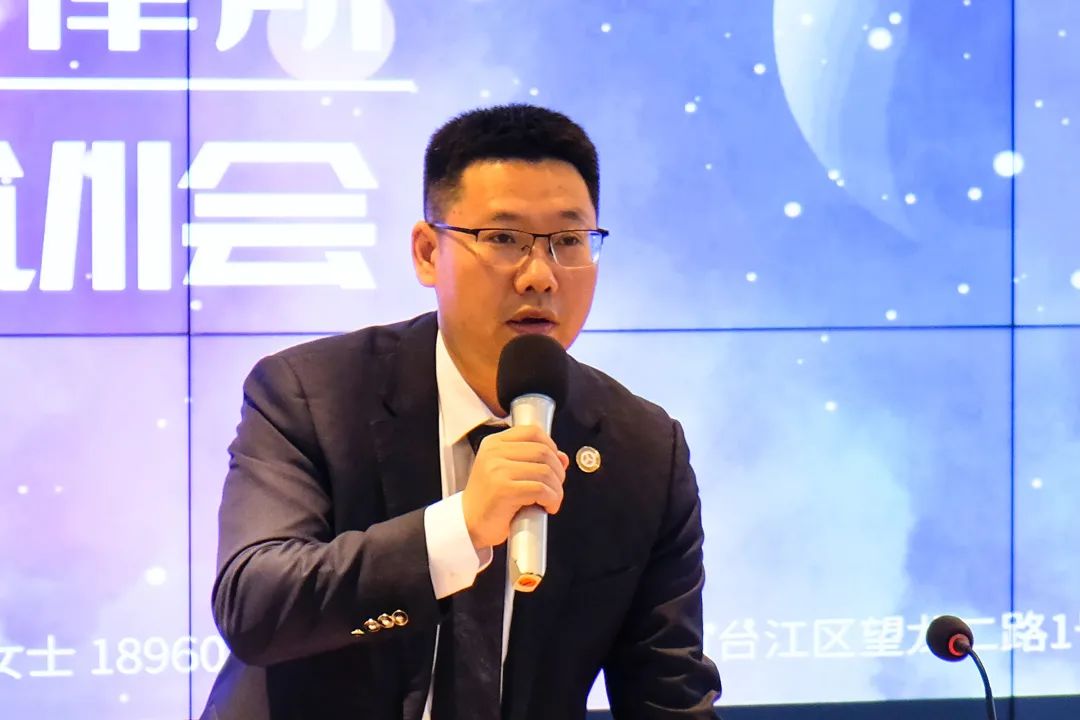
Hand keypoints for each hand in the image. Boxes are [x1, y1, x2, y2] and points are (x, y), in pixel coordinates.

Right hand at [461, 424, 569, 550]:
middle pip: (543, 452)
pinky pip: (540, 489)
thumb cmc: (489, 500)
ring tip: (551, 499)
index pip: (533, 432)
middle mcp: (494, 452)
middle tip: (555, 487)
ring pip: (545, 471)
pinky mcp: (503, 489)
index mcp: (494, 443)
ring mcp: (497, 470)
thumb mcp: (508, 472)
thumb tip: (563, 458)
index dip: (551, 446)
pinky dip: (552, 499)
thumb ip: (533, 461)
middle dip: (558, 472)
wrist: (469, 523)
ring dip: (557, 489)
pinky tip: (547, 507)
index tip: (554, 463)